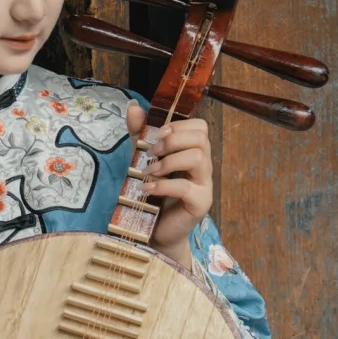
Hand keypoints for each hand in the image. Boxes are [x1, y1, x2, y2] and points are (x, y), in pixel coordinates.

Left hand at [125, 101, 212, 266]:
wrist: (156, 232)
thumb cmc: (153, 196)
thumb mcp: (142, 160)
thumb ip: (139, 135)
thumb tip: (133, 107)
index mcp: (193, 154)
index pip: (200, 127)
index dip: (179, 126)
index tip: (157, 135)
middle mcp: (203, 167)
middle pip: (202, 138)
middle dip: (173, 140)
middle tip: (152, 153)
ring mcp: (205, 186)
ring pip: (199, 158)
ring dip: (169, 161)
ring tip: (150, 171)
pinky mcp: (200, 204)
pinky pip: (186, 187)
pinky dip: (163, 184)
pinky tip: (147, 188)